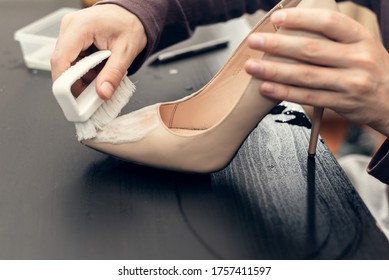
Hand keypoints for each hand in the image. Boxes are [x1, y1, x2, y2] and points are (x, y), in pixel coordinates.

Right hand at [51, 4, 146, 98]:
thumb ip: (113, 74)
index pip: (60, 59)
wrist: (132, 14)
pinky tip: (97, 70)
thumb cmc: (129, 25)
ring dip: (81, 76)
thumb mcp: (126, 52)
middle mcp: (70, 26)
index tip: (71, 100)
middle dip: (75, 82)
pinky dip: (83, 70)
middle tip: (91, 94)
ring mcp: (69, 31)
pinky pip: (71, 59)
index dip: (63, 83)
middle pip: (61, 63)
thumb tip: (103, 93)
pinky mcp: (72, 37)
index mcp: (81, 26)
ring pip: (66, 63)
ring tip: (100, 77)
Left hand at [245, 8, 388, 136]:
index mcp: (361, 38)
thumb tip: (295, 23)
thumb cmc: (368, 68)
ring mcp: (350, 83)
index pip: (329, 22)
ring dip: (274, 70)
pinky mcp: (342, 103)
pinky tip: (266, 87)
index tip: (277, 18)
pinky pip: (308, 97)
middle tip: (254, 41)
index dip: (301, 19)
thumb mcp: (361, 44)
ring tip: (252, 66)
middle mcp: (358, 59)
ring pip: (306, 75)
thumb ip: (334, 36)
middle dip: (278, 44)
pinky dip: (284, 92)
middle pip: (311, 49)